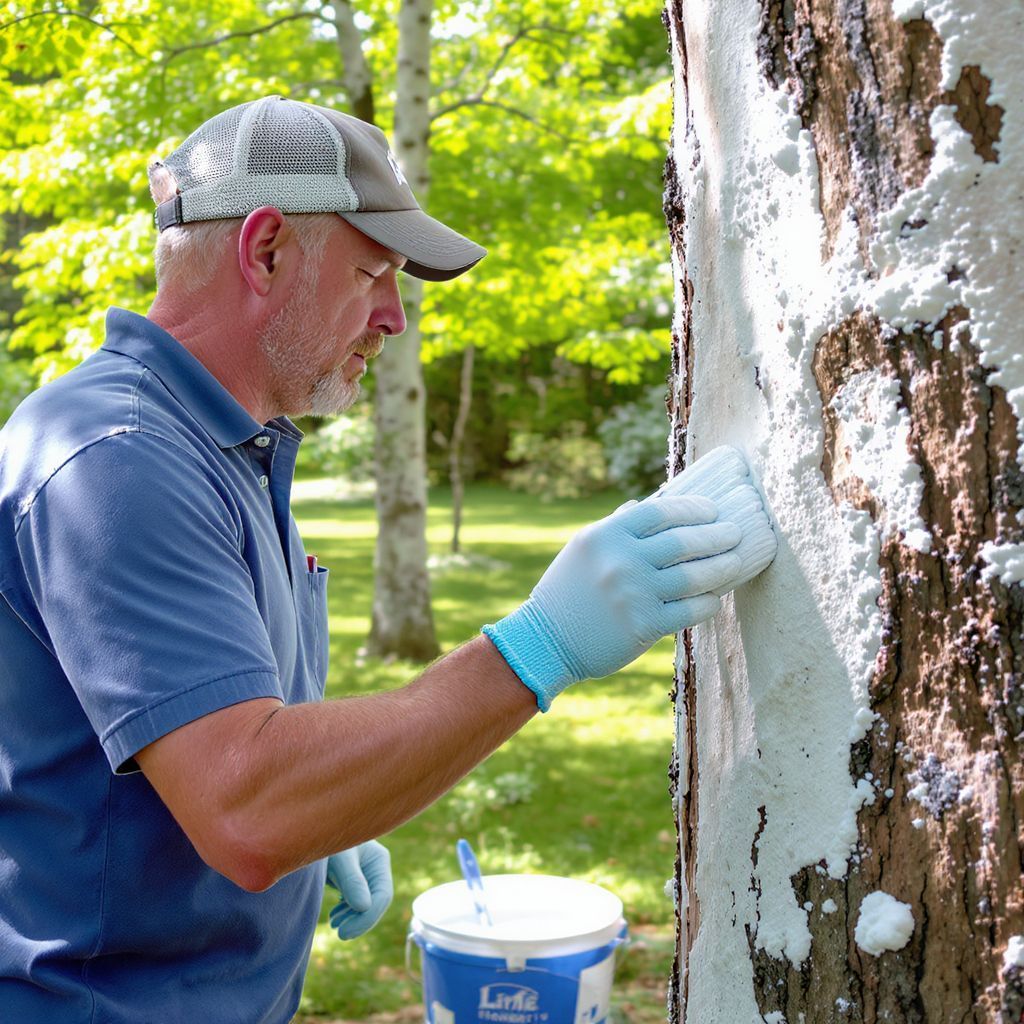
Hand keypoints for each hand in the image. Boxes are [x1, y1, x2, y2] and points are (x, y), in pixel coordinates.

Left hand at [325, 840, 392, 939]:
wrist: (307, 831)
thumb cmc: (325, 838)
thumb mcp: (339, 859)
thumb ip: (352, 881)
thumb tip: (365, 907)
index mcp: (379, 860)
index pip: (383, 895)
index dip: (367, 918)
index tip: (345, 933)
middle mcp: (375, 867)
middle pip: (376, 901)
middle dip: (360, 921)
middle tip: (340, 934)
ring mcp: (364, 872)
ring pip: (366, 903)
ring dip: (353, 918)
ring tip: (335, 924)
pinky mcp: (352, 878)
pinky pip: (356, 900)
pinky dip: (347, 912)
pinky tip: (335, 917)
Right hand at [482, 494, 741, 709]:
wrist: (547, 640)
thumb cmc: (567, 590)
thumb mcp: (583, 549)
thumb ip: (617, 526)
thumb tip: (647, 504)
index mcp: (606, 536)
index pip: (660, 512)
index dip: (692, 508)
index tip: (712, 510)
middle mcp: (621, 561)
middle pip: (683, 542)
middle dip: (716, 536)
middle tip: (735, 533)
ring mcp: (634, 594)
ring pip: (693, 577)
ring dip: (722, 568)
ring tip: (736, 561)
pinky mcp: (644, 626)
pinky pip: (690, 610)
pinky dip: (708, 603)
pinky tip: (716, 598)